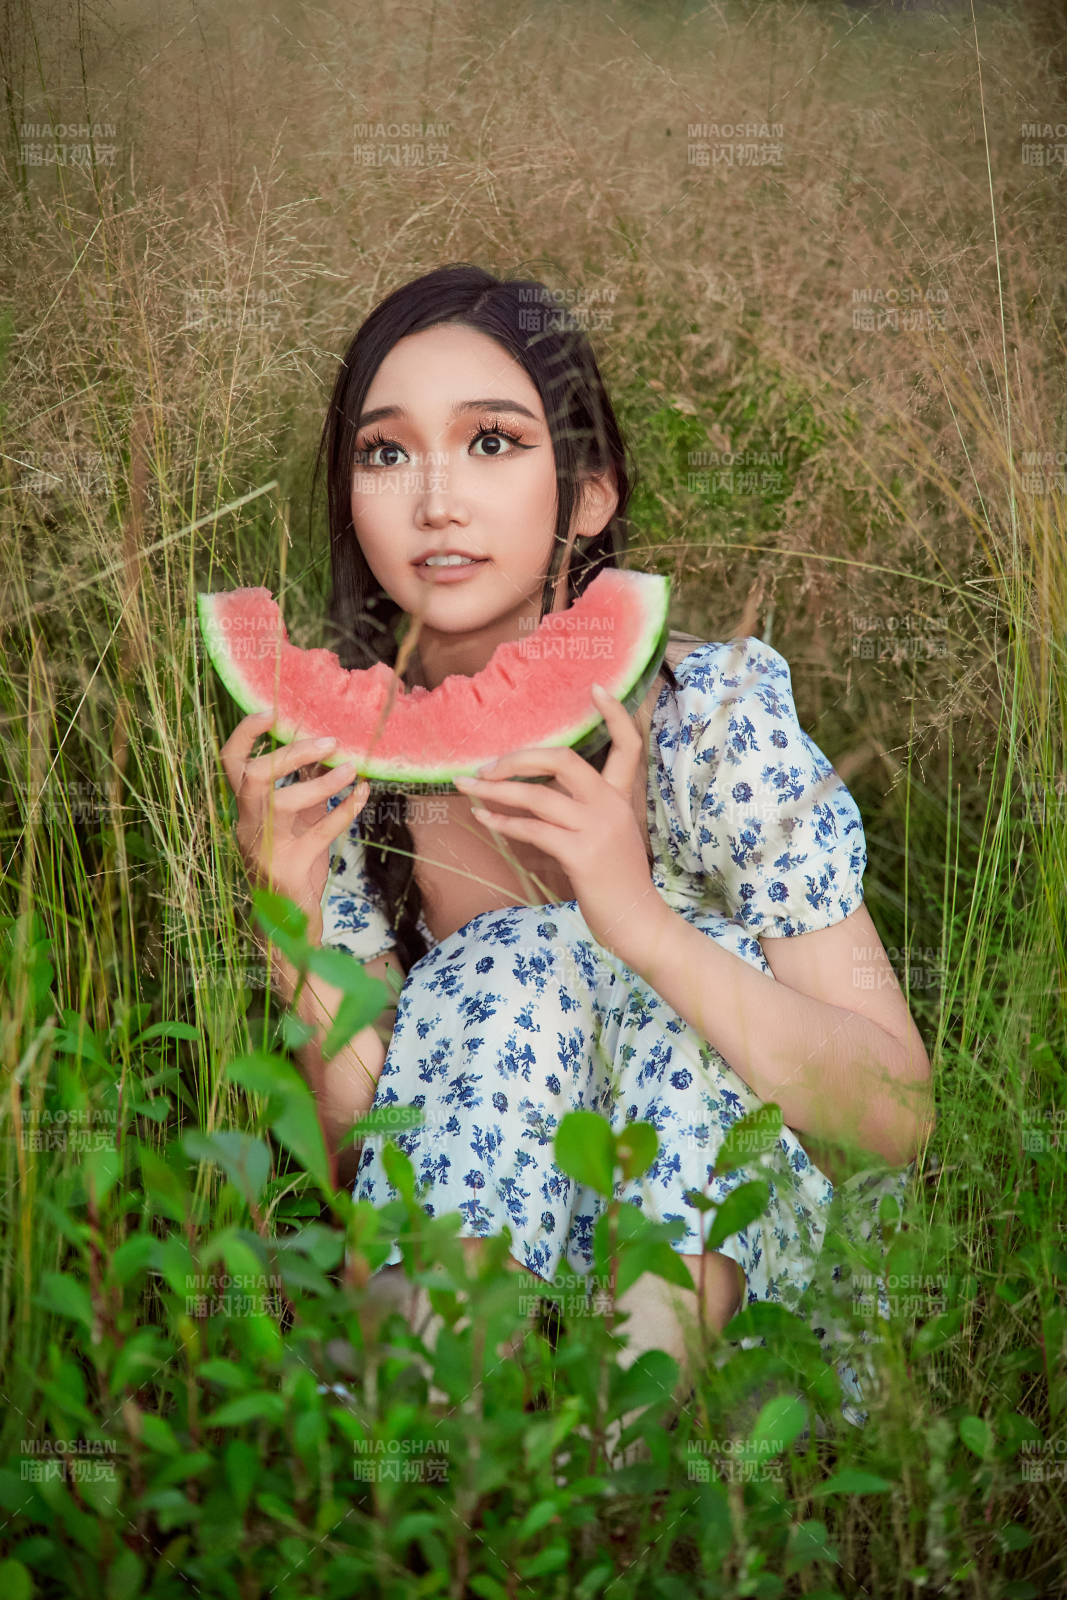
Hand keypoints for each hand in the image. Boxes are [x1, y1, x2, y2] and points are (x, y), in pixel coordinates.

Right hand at [218, 711, 369, 924]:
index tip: (271, 712)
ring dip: (322, 782)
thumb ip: (303, 787)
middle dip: (290, 753)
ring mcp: (266, 848)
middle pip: (253, 776)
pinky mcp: (291, 868)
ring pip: (283, 803)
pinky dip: (345, 810)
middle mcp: (248, 824)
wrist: (288, 923)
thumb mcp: (295, 820)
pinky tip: (364, 793)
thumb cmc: (292, 863)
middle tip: (329, 741)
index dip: (245, 735)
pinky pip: (320, 832)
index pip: (230, 763)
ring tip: (352, 769)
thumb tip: (324, 748)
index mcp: (245, 809)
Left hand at [452, 683, 661, 960]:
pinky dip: (503, 822)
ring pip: (537, 795)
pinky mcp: (581, 854)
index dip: (615, 714)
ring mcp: (597, 829)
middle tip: (486, 766)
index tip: (594, 688)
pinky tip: (484, 819)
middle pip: (564, 759)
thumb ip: (584, 813)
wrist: (638, 923)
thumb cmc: (617, 884)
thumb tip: (537, 797)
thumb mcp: (610, 838)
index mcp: (620, 799)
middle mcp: (610, 807)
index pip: (628, 745)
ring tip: (467, 789)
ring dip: (495, 791)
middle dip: (518, 758)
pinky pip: (532, 829)